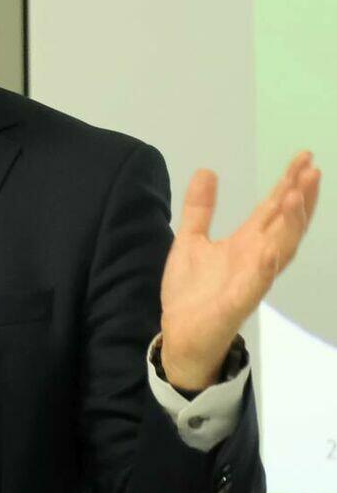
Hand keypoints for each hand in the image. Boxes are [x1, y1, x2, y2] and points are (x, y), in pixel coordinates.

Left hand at [160, 150, 321, 390]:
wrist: (180, 334)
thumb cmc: (191, 292)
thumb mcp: (191, 240)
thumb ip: (201, 209)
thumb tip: (207, 170)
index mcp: (246, 243)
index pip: (272, 209)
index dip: (288, 184)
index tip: (304, 158)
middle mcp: (256, 258)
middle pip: (285, 223)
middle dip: (300, 197)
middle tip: (312, 168)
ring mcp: (251, 279)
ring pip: (280, 248)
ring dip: (290, 223)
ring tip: (296, 195)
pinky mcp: (239, 301)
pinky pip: (257, 282)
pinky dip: (267, 265)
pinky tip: (272, 249)